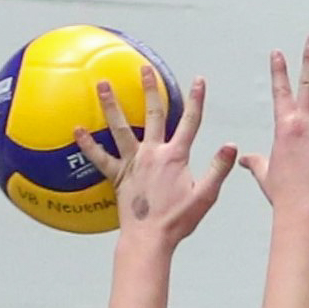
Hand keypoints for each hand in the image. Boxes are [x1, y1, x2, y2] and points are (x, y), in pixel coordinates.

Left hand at [80, 73, 238, 243]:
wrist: (150, 237)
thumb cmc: (178, 220)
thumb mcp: (205, 195)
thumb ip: (218, 168)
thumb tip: (232, 146)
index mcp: (176, 157)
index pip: (190, 122)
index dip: (197, 100)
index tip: (198, 81)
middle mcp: (153, 153)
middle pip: (153, 115)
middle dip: (150, 90)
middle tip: (145, 69)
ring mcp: (133, 163)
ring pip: (120, 128)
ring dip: (111, 105)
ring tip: (102, 84)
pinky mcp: (117, 176)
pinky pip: (99, 157)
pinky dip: (87, 144)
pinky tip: (76, 130)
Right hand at [235, 39, 308, 219]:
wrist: (302, 207)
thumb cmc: (284, 194)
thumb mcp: (265, 174)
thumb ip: (256, 162)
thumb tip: (244, 159)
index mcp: (284, 127)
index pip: (281, 92)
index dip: (280, 71)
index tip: (278, 53)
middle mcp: (303, 123)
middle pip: (308, 83)